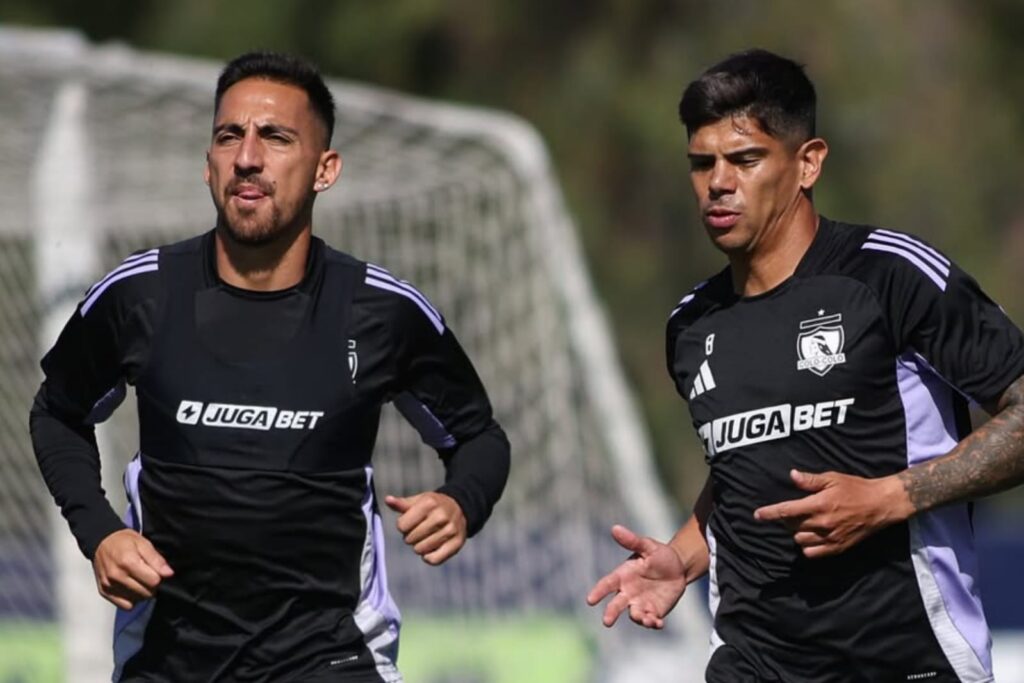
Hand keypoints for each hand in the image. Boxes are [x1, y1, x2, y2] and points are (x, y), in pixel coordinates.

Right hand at [92, 529, 173, 609]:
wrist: (102, 542)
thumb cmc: (123, 541)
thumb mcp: (143, 543)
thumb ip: (156, 559)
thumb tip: (168, 573)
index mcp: (128, 562)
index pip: (153, 581)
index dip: (159, 577)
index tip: (156, 571)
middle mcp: (116, 576)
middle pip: (146, 593)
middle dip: (151, 585)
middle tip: (147, 574)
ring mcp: (109, 585)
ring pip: (137, 600)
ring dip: (142, 593)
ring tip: (139, 579)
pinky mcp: (104, 592)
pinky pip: (125, 605)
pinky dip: (131, 599)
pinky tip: (131, 588)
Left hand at [384, 492, 466, 564]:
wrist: (460, 509)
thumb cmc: (433, 506)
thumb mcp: (419, 500)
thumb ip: (402, 503)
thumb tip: (388, 500)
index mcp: (429, 503)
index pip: (401, 526)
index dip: (403, 525)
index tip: (411, 522)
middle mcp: (441, 516)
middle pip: (410, 539)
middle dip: (411, 536)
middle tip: (419, 530)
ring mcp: (450, 530)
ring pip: (420, 550)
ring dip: (420, 546)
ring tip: (427, 537)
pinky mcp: (457, 544)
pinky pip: (433, 560)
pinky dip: (429, 557)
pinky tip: (432, 548)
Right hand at [585, 525, 687, 629]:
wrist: (678, 567)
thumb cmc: (659, 554)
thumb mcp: (647, 546)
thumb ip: (632, 541)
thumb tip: (615, 528)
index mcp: (623, 576)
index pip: (607, 584)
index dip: (598, 592)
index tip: (590, 600)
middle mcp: (628, 592)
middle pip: (616, 605)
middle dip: (611, 613)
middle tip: (607, 622)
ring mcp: (640, 603)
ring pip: (635, 615)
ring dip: (639, 618)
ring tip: (647, 619)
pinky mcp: (654, 612)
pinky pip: (651, 620)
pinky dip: (653, 623)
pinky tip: (658, 623)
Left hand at [753, 469, 911, 558]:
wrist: (881, 504)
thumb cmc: (856, 488)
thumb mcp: (833, 478)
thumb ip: (811, 480)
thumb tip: (792, 475)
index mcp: (819, 504)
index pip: (787, 511)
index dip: (769, 513)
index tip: (757, 515)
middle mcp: (823, 523)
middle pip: (791, 526)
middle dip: (787, 519)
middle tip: (794, 511)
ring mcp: (830, 537)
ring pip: (800, 540)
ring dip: (797, 532)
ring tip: (804, 522)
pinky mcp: (838, 547)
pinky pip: (813, 553)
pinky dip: (807, 546)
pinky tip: (811, 537)